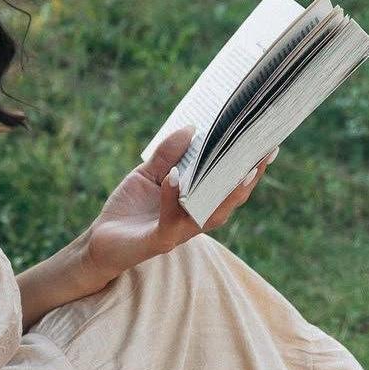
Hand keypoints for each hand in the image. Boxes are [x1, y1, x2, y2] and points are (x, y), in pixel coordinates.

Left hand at [82, 126, 276, 285]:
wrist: (100, 241)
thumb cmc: (129, 208)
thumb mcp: (147, 174)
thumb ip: (168, 154)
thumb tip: (191, 128)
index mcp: (197, 202)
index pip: (230, 185)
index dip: (251, 168)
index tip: (268, 143)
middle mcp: (194, 219)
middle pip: (230, 201)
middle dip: (249, 178)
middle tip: (263, 151)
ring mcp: (179, 232)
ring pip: (210, 215)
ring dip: (223, 192)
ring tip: (236, 167)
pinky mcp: (159, 241)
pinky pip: (171, 220)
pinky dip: (173, 197)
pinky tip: (174, 177)